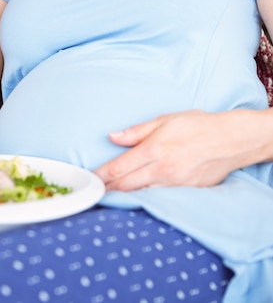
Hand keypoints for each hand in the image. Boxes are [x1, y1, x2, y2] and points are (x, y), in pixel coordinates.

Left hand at [94, 109, 270, 190]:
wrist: (230, 140)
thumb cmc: (197, 125)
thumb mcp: (165, 120)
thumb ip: (137, 132)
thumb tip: (113, 136)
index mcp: (153, 150)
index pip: (119, 168)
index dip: (101, 176)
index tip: (90, 180)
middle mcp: (161, 170)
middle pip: (125, 186)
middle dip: (107, 190)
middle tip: (93, 192)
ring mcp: (174, 184)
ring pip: (141, 195)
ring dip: (123, 197)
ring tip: (108, 198)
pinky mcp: (185, 192)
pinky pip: (159, 198)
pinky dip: (144, 199)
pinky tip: (135, 199)